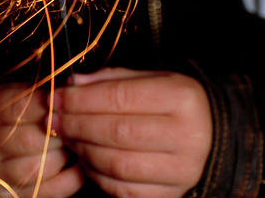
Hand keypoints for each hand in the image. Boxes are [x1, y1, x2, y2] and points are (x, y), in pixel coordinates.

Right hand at [0, 83, 83, 197]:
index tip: (68, 101)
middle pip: (26, 141)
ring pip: (35, 170)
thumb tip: (69, 89)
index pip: (18, 108)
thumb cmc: (10, 107)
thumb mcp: (16, 89)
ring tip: (77, 142)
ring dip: (63, 156)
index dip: (48, 105)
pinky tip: (80, 165)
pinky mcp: (7, 196)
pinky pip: (45, 193)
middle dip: (58, 133)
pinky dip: (68, 180)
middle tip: (77, 124)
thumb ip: (38, 90)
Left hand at [52, 68, 211, 197]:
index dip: (81, 99)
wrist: (211, 134)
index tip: (57, 98)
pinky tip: (87, 159)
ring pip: (117, 164)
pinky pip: (124, 191)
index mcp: (181, 98)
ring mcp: (181, 170)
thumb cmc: (173, 102)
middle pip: (116, 132)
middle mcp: (186, 136)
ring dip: (84, 150)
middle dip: (77, 125)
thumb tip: (73, 83)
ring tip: (68, 137)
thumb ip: (113, 79)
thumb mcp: (152, 78)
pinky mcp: (172, 195)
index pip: (120, 97)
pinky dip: (98, 176)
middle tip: (53, 119)